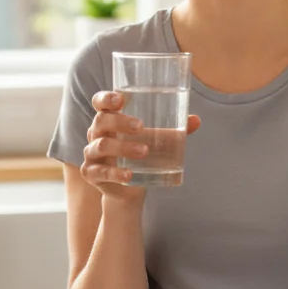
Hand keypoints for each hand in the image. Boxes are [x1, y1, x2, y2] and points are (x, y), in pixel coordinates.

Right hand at [82, 90, 201, 200]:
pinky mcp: (91, 174)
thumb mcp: (155, 142)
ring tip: (144, 151)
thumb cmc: (140, 156)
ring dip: (122, 147)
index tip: (120, 99)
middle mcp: (96, 134)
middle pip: (100, 121)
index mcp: (109, 120)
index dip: (105, 99)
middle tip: (141, 127)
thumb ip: (173, 131)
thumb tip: (196, 120)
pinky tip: (129, 175)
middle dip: (119, 122)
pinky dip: (115, 173)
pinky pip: (99, 172)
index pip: (99, 103)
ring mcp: (92, 154)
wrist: (130, 189)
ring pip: (101, 146)